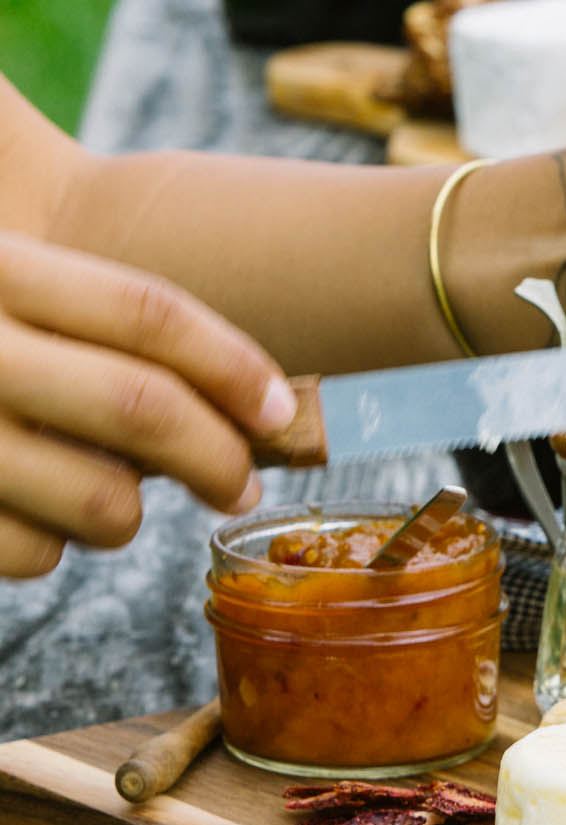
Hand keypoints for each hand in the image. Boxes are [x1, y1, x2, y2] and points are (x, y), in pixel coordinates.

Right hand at [0, 232, 285, 576]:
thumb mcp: (1, 270)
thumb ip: (80, 295)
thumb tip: (241, 371)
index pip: (146, 312)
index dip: (233, 366)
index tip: (278, 408)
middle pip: (141, 409)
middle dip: (217, 458)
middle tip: (237, 485)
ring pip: (101, 503)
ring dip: (126, 513)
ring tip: (109, 494)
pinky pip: (32, 555)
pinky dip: (48, 547)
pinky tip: (28, 513)